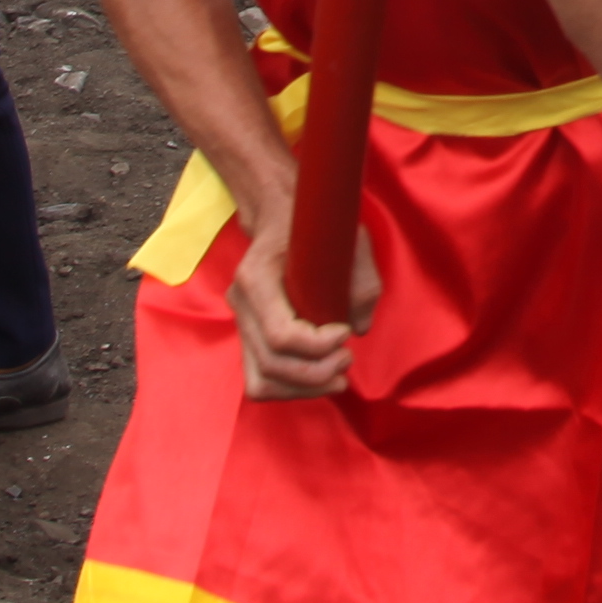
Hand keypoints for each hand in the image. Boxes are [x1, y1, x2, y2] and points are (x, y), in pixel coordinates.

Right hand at [227, 215, 374, 399]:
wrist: (281, 214)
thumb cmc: (316, 225)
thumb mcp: (348, 239)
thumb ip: (360, 283)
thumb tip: (358, 328)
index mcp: (256, 277)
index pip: (280, 335)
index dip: (317, 346)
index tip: (345, 334)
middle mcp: (241, 303)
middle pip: (271, 365)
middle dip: (315, 374)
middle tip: (348, 360)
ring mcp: (241, 322)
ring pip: (261, 381)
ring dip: (303, 389)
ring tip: (337, 377)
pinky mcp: (249, 336)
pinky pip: (261, 378)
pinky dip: (292, 388)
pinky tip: (320, 378)